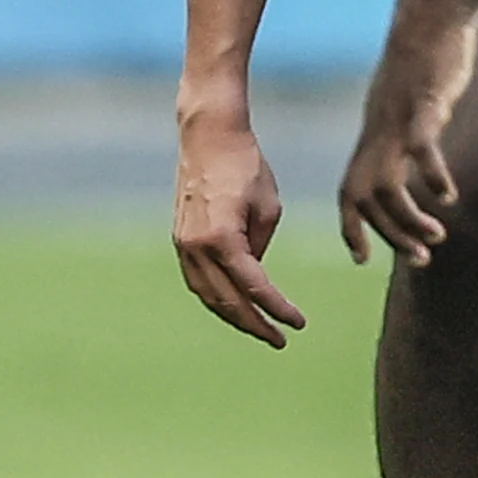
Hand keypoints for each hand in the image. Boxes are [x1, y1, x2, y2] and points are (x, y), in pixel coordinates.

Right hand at [172, 115, 304, 345]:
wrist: (208, 137)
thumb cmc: (246, 166)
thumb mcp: (269, 207)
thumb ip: (261, 246)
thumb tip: (254, 277)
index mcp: (222, 239)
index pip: (254, 287)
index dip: (277, 309)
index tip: (297, 323)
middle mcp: (197, 247)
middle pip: (227, 300)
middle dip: (254, 324)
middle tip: (280, 339)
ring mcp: (183, 244)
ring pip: (208, 295)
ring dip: (233, 315)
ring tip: (259, 328)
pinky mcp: (180, 239)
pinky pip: (197, 279)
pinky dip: (216, 296)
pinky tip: (235, 305)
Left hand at [337, 0, 477, 266]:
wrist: (428, 13)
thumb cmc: (426, 59)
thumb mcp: (411, 104)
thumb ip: (410, 131)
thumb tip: (417, 155)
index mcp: (373, 137)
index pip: (349, 195)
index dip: (352, 229)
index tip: (363, 259)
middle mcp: (378, 134)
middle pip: (367, 200)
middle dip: (389, 236)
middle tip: (420, 259)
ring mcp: (399, 121)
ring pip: (390, 185)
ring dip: (409, 218)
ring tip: (438, 236)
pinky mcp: (425, 105)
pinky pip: (421, 149)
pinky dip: (431, 176)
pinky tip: (449, 194)